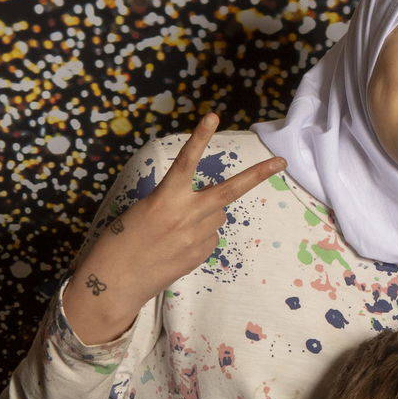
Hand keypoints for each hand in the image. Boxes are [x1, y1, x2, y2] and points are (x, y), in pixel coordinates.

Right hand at [65, 114, 285, 343]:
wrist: (117, 281)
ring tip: (177, 228)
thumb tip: (205, 208)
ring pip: (217, 215)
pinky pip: (209, 236)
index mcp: (166, 197)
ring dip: (207, 214)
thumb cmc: (120, 241)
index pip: (187, 161)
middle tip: (281, 162)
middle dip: (258, 175)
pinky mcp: (202, 255)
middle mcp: (188, 214)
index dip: (199, 137)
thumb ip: (176, 202)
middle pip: (231, 190)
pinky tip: (177, 246)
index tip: (213, 117)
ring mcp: (199, 237)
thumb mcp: (144, 210)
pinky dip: (199, 235)